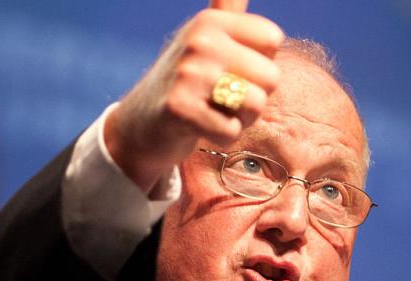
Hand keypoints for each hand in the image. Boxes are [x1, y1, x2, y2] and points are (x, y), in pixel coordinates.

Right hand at [104, 0, 283, 191]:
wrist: (139, 125)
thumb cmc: (184, 84)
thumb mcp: (203, 41)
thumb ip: (227, 12)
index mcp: (209, 21)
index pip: (272, 39)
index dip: (258, 64)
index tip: (228, 71)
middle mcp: (199, 41)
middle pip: (271, 76)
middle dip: (252, 98)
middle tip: (219, 100)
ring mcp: (187, 74)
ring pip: (255, 105)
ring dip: (239, 120)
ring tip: (212, 113)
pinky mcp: (179, 109)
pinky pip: (231, 131)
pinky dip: (221, 137)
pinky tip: (199, 129)